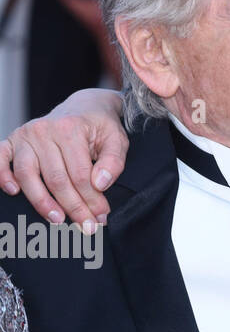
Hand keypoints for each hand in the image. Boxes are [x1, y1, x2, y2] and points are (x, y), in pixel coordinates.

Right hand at [0, 88, 128, 232]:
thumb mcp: (117, 139)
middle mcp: (44, 130)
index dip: (91, 199)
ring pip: (27, 175)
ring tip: (57, 219)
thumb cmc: (100, 126)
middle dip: (72, 206)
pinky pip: (0, 158)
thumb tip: (100, 184)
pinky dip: (2, 175)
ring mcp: (25, 135)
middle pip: (55, 179)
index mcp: (71, 128)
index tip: (100, 217)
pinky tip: (14, 191)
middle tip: (85, 225)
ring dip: (41, 201)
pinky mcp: (12, 140)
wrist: (84, 106)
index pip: (79, 174)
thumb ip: (113, 161)